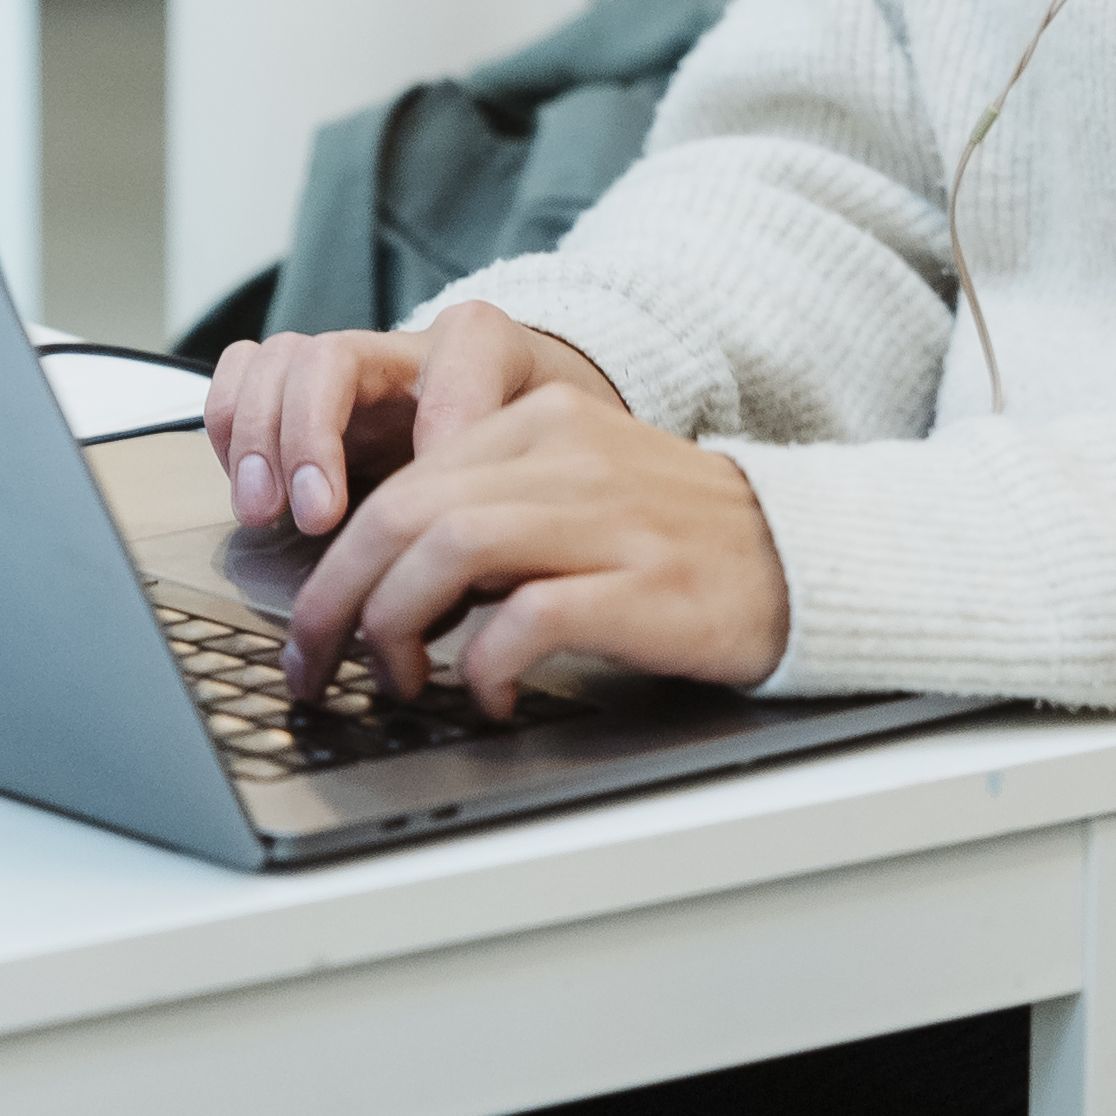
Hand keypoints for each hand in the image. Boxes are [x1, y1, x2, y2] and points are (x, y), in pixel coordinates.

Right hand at [203, 299, 622, 537]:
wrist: (529, 415)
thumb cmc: (537, 449)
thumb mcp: (555, 464)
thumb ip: (525, 495)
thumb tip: (467, 573)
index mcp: (485, 349)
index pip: (459, 362)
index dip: (439, 433)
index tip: (433, 516)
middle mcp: (407, 348)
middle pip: (334, 356)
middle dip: (311, 437)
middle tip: (317, 518)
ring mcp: (351, 365)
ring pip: (281, 360)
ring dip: (260, 438)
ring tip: (265, 511)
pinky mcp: (305, 391)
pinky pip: (245, 369)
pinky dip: (231, 420)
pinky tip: (248, 483)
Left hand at [279, 382, 792, 713]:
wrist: (802, 556)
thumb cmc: (676, 539)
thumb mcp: (578, 489)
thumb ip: (491, 507)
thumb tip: (381, 579)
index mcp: (545, 418)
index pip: (402, 482)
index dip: (335, 563)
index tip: (313, 629)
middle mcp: (569, 454)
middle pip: (406, 512)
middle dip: (337, 599)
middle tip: (316, 665)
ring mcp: (610, 517)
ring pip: (450, 550)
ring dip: (397, 626)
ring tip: (398, 681)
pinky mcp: (646, 585)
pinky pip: (528, 618)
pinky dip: (483, 665)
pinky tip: (485, 697)